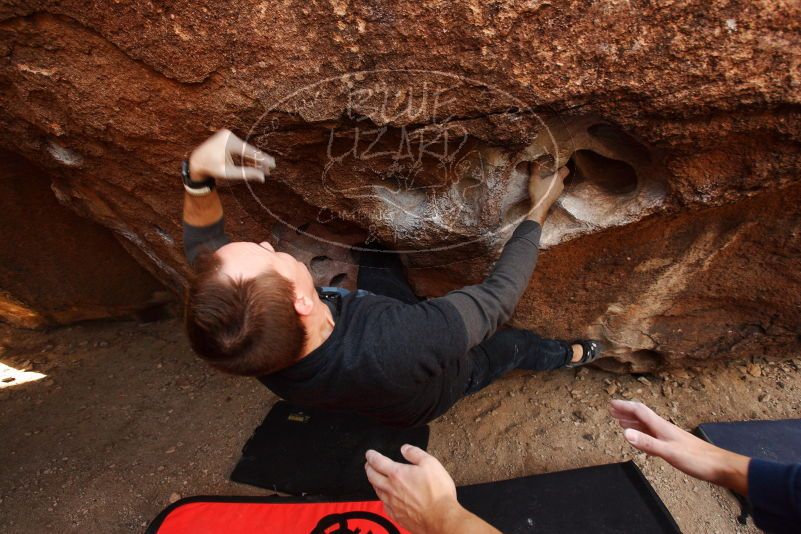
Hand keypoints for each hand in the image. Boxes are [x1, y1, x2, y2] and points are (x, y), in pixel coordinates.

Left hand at [188, 129, 275, 182]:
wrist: (196, 162)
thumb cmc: (211, 169)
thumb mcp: (229, 173)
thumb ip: (246, 174)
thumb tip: (262, 177)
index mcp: (229, 143)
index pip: (251, 152)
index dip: (263, 159)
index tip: (273, 164)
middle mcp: (229, 136)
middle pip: (248, 150)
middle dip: (259, 161)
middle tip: (271, 169)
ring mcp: (227, 135)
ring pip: (244, 149)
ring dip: (253, 159)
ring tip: (263, 169)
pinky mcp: (226, 137)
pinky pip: (239, 148)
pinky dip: (245, 156)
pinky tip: (254, 164)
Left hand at [365, 445, 460, 533]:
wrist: (440, 518)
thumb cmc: (437, 491)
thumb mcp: (430, 464)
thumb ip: (415, 454)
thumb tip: (404, 448)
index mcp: (397, 474)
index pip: (378, 462)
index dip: (372, 456)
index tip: (369, 454)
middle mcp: (391, 489)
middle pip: (372, 477)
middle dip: (369, 468)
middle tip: (368, 464)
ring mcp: (392, 504)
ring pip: (377, 491)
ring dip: (374, 483)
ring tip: (375, 479)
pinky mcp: (397, 516)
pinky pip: (384, 505)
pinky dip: (382, 498)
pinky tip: (386, 498)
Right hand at [527, 161, 568, 224]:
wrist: (539, 207)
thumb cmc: (538, 193)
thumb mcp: (534, 179)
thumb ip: (535, 169)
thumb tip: (534, 162)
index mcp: (558, 178)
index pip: (566, 169)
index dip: (562, 166)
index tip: (556, 165)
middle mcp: (561, 184)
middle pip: (561, 176)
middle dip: (554, 173)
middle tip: (546, 171)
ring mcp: (559, 191)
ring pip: (558, 183)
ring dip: (552, 181)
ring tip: (543, 180)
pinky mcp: (556, 196)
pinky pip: (555, 189)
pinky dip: (551, 187)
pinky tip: (543, 188)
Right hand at [609, 400, 749, 495]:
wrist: (719, 466)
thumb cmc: (697, 459)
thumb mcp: (669, 452)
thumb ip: (647, 443)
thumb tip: (624, 433)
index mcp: (661, 427)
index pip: (640, 412)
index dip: (625, 407)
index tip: (611, 403)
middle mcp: (664, 429)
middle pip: (642, 416)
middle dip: (626, 412)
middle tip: (612, 410)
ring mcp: (669, 437)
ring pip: (647, 426)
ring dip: (633, 423)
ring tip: (621, 422)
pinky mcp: (674, 446)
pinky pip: (652, 436)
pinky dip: (642, 435)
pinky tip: (641, 440)